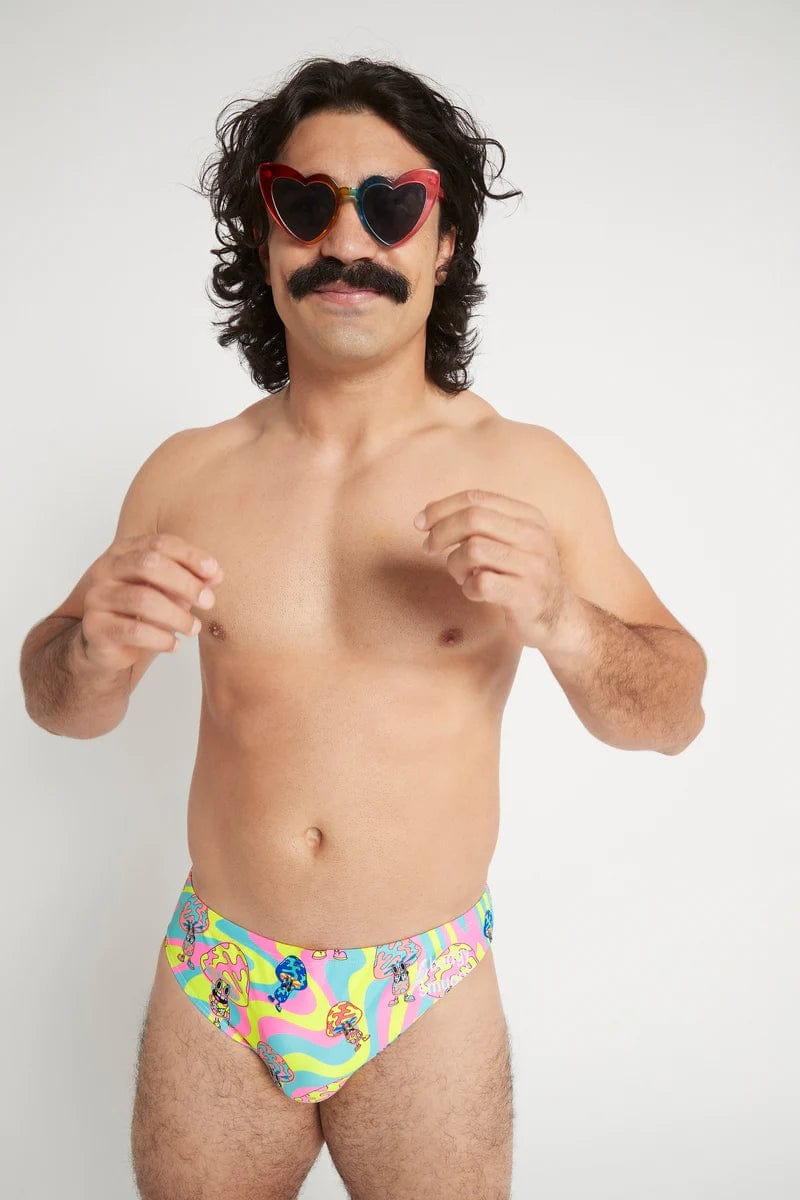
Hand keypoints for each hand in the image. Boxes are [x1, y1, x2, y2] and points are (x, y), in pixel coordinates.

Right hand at [80, 532, 223, 669]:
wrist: (103, 644)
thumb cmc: (139, 612)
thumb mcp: (168, 592)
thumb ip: (190, 580)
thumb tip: (217, 575)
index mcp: (125, 551)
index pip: (160, 543)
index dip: (190, 556)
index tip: (214, 572)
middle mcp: (106, 569)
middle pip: (149, 564)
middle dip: (185, 583)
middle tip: (209, 602)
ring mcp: (97, 597)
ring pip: (143, 600)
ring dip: (177, 616)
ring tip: (194, 629)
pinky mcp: (95, 626)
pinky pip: (133, 630)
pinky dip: (161, 639)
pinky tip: (174, 645)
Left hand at [414, 488, 578, 650]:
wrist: (559, 617)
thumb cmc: (522, 575)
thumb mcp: (510, 540)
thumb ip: (478, 524)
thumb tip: (428, 514)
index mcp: (528, 516)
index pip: (476, 498)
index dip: (441, 508)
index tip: (420, 523)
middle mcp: (534, 536)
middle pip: (472, 518)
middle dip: (441, 532)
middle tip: (429, 549)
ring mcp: (533, 565)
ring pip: (473, 549)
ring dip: (455, 564)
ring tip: (461, 575)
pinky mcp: (526, 595)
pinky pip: (480, 583)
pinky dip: (468, 588)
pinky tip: (475, 592)